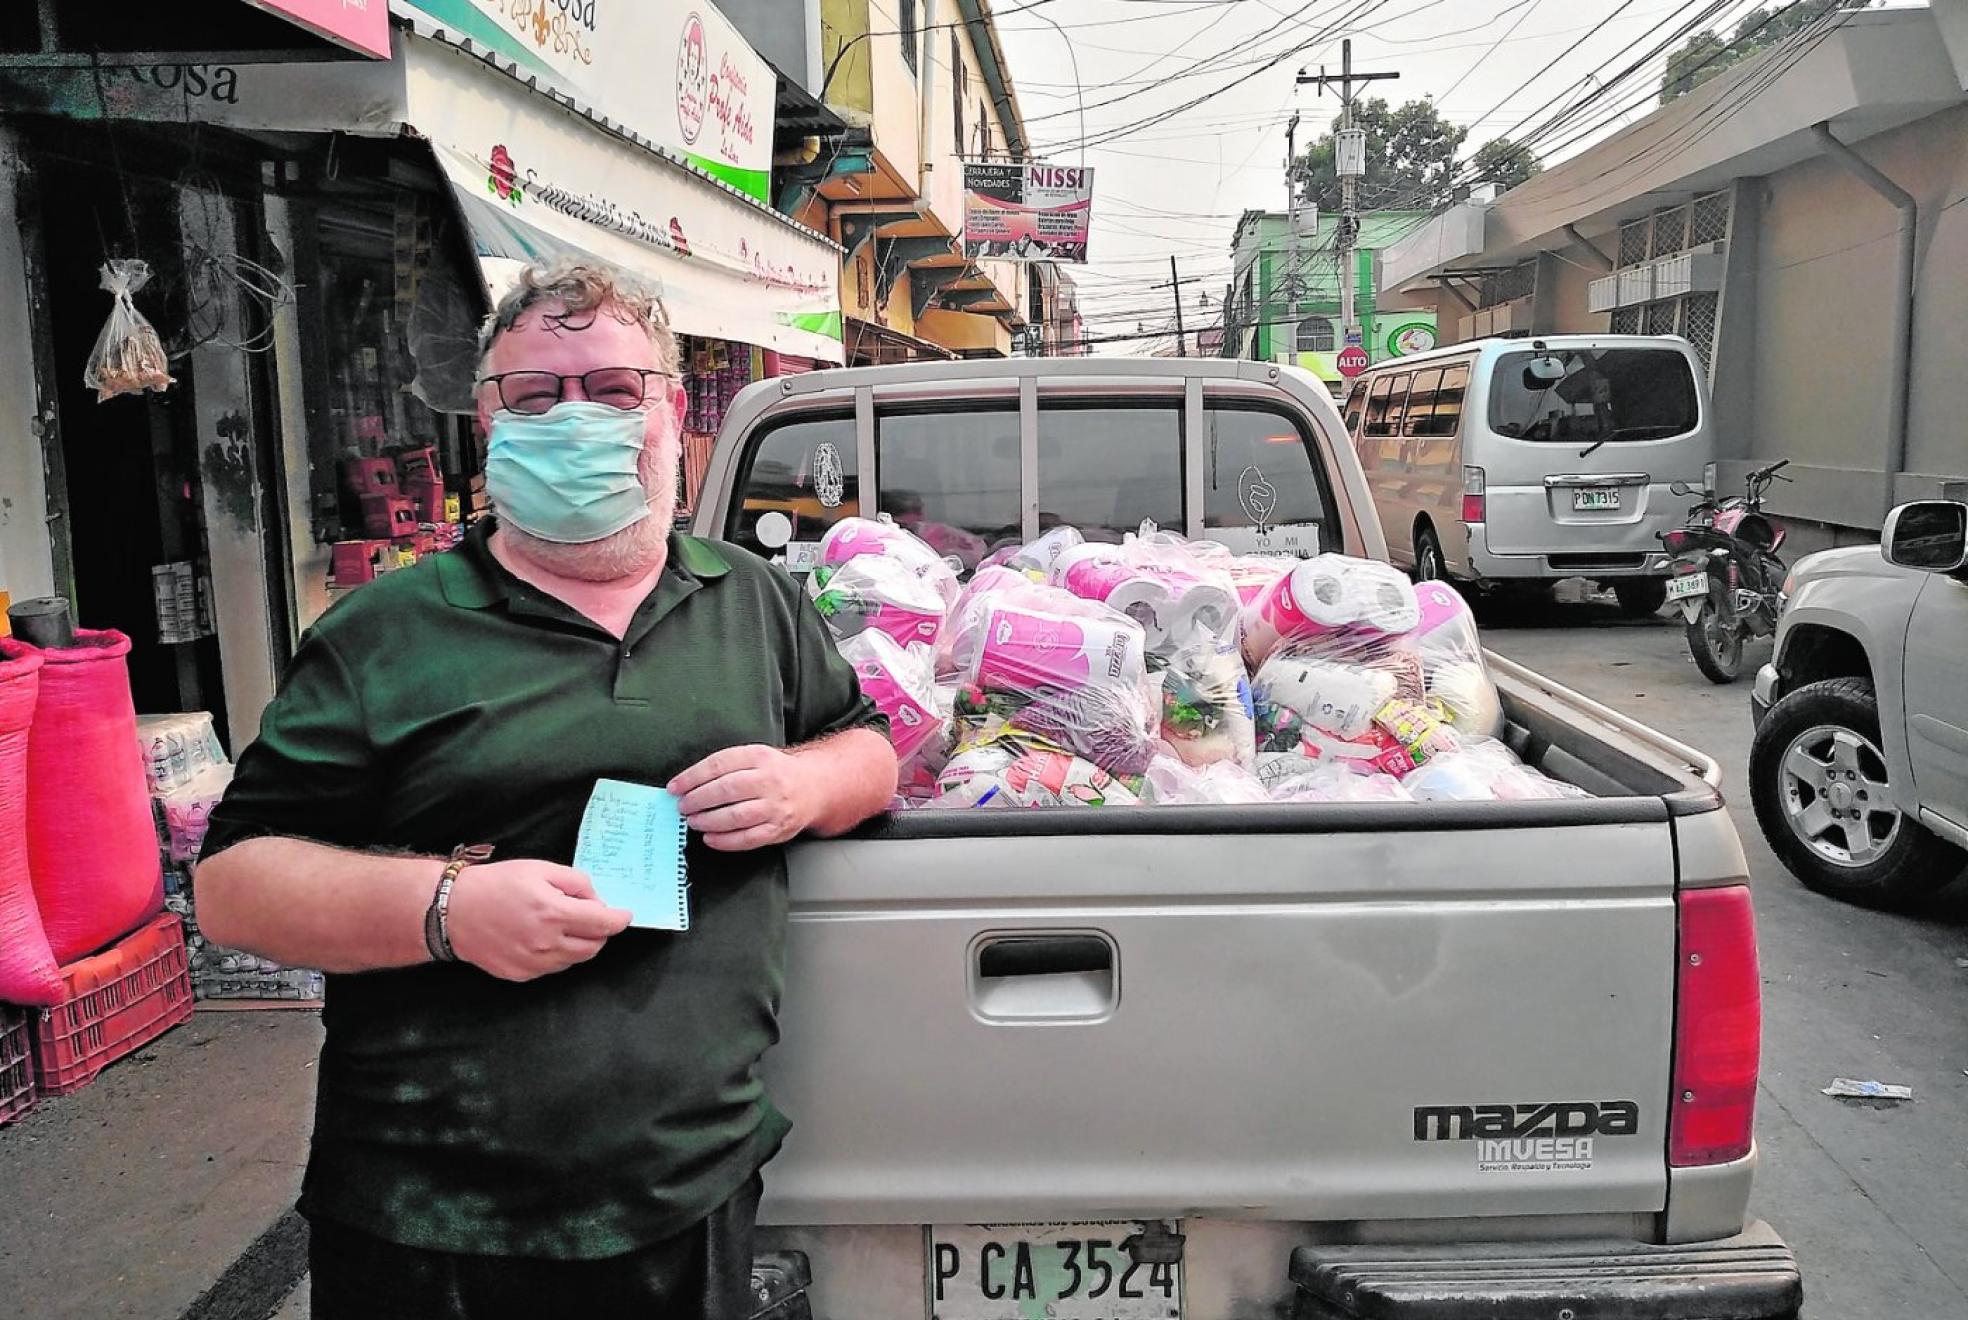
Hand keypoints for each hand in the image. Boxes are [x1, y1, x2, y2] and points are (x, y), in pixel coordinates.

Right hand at [445, 859, 632, 981]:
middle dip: (600, 931)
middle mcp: (546, 943)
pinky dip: (558, 954)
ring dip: (580, 943)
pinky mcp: (521, 974)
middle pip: (594, 946)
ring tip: (563, 924)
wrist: (453, 910)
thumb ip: (576, 883)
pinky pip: (553, 967)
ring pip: (575, 959)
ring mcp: (533, 963)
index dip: (619, 919)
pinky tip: (543, 937)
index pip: (603, 924)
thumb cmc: (496, 884)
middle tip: (591, 916)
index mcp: (554, 913)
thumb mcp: (540, 869)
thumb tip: (597, 901)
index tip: (625, 915)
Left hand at [669, 745, 816, 851]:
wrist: (814, 787)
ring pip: (736, 816)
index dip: (692, 777)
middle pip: (726, 790)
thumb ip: (725, 767)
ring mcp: (776, 806)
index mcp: (759, 756)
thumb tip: (687, 783)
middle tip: (683, 807)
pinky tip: (710, 838)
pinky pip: (748, 838)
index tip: (674, 787)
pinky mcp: (779, 829)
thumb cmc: (775, 772)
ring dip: (708, 820)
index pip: (719, 764)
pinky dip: (725, 841)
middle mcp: (770, 780)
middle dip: (698, 800)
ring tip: (693, 821)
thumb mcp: (754, 756)